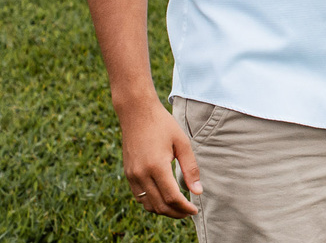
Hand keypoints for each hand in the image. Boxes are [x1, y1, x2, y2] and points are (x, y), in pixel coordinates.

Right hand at [117, 98, 202, 216]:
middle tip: (188, 212)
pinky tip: (164, 198)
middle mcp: (141, 174)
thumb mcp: (182, 143)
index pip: (172, 198)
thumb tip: (197, 191)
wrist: (136, 113)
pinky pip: (139, 197)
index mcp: (156, 166)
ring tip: (178, 207)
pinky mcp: (128, 174)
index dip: (184, 208)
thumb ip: (190, 168)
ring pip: (148, 205)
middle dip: (176, 213)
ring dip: (164, 210)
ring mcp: (132, 175)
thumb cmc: (163, 124)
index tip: (194, 211)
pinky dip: (152, 203)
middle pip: (160, 205)